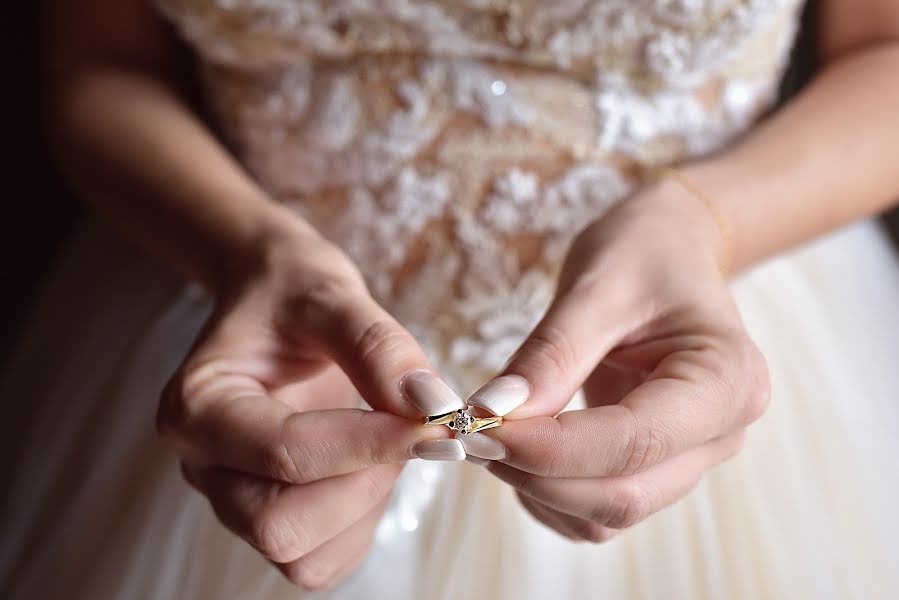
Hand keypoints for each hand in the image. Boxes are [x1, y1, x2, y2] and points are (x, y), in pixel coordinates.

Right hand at [156, 224, 461, 587]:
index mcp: (198, 406)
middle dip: (362, 484)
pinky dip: (360, 524)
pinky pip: (318, 559)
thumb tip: (432, 405)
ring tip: (384, 440)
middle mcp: (203, 464)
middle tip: (406, 430)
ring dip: (364, 507)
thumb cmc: (290, 290)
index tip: (434, 422)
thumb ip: (378, 347)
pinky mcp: (265, 515)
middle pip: (280, 527)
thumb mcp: (331, 293)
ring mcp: (231, 497)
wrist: (274, 298)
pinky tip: (372, 464)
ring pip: (300, 555)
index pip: (285, 453)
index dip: (368, 444)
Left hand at [468, 180, 769, 541]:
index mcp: (726, 380)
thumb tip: (494, 413)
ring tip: (494, 434)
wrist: (669, 250)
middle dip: (538, 473)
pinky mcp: (659, 466)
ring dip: (540, 489)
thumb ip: (550, 354)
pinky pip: (600, 510)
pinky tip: (521, 450)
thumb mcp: (596, 285)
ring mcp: (693, 457)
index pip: (634, 441)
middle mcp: (721, 433)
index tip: (482, 428)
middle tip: (473, 434)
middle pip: (624, 493)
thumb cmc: (645, 252)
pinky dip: (550, 494)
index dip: (551, 448)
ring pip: (610, 512)